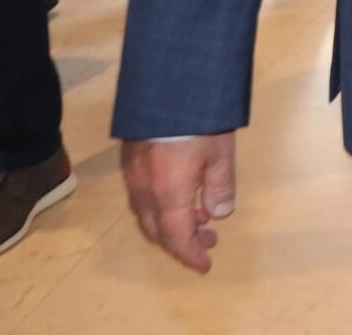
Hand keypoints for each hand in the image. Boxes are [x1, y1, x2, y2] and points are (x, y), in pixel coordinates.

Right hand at [124, 133, 237, 273]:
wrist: (168, 87)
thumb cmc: (199, 121)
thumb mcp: (221, 154)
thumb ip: (220, 187)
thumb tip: (219, 215)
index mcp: (168, 193)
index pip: (176, 237)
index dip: (190, 254)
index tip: (205, 264)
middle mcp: (144, 190)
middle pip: (158, 230)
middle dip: (182, 241)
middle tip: (209, 240)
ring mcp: (133, 175)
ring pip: (148, 214)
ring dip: (171, 223)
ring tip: (200, 217)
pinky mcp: (130, 160)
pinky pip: (142, 196)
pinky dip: (161, 205)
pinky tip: (181, 194)